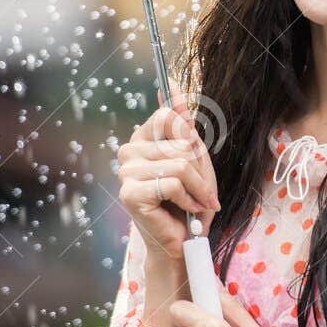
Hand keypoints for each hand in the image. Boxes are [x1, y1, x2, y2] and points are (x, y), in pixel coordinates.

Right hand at [116, 84, 220, 261]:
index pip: (169, 115)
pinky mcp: (130, 193)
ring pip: (181, 163)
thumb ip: (183, 123)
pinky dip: (189, 199)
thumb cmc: (189, 199)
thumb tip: (172, 85)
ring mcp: (126, 171)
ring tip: (197, 202)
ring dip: (199, 187)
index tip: (195, 155)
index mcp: (142, 137)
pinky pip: (173, 183)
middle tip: (200, 191)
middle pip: (182, 140)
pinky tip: (186, 210)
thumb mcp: (194, 156)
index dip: (191, 136)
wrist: (184, 241)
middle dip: (201, 169)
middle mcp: (129, 150)